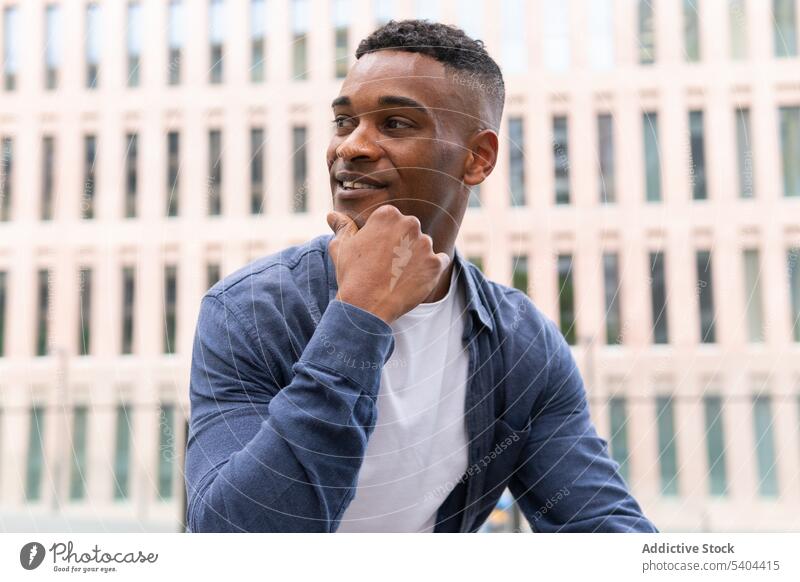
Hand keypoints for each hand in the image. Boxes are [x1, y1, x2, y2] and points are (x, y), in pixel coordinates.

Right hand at [327, 205, 450, 324]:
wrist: (366, 305)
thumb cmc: (352, 275)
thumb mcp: (341, 247)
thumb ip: (342, 227)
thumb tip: (332, 215)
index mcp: (388, 215)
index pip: (393, 221)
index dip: (384, 239)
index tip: (377, 254)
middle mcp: (410, 224)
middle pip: (410, 232)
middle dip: (402, 245)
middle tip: (387, 266)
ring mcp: (425, 244)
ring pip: (424, 247)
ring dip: (415, 258)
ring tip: (398, 276)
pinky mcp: (436, 264)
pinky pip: (440, 262)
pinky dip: (430, 269)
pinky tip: (415, 279)